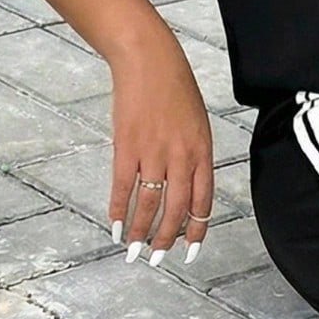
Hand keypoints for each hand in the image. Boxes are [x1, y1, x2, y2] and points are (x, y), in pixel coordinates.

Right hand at [108, 30, 214, 265]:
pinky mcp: (127, 146)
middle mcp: (181, 156)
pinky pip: (123, 186)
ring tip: (134, 249)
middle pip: (176, 208)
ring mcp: (153, 152)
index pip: (203, 202)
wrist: (149, 60)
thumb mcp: (198, 124)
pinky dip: (118, 208)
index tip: (190, 251)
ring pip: (149, 202)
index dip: (196, 230)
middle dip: (167, 239)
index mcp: (203, 152)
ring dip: (141, 230)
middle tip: (158, 259)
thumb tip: (185, 187)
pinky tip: (115, 225)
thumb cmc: (176, 89)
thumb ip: (194, 156)